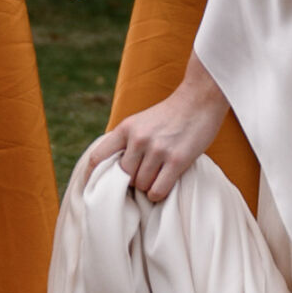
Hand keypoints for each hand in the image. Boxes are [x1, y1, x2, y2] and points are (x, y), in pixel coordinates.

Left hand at [91, 58, 228, 201]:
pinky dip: (158, 193)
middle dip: (131, 181)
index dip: (91, 176)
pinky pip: (157, 190)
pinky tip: (163, 185)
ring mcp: (158, 149)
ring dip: (147, 186)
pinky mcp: (177, 159)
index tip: (93, 187)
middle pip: (123, 176)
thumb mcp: (141, 121)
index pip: (97, 157)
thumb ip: (127, 140)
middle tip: (143, 176)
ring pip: (141, 185)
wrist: (200, 99)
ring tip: (157, 176)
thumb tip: (114, 171)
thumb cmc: (170, 114)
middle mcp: (138, 139)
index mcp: (126, 128)